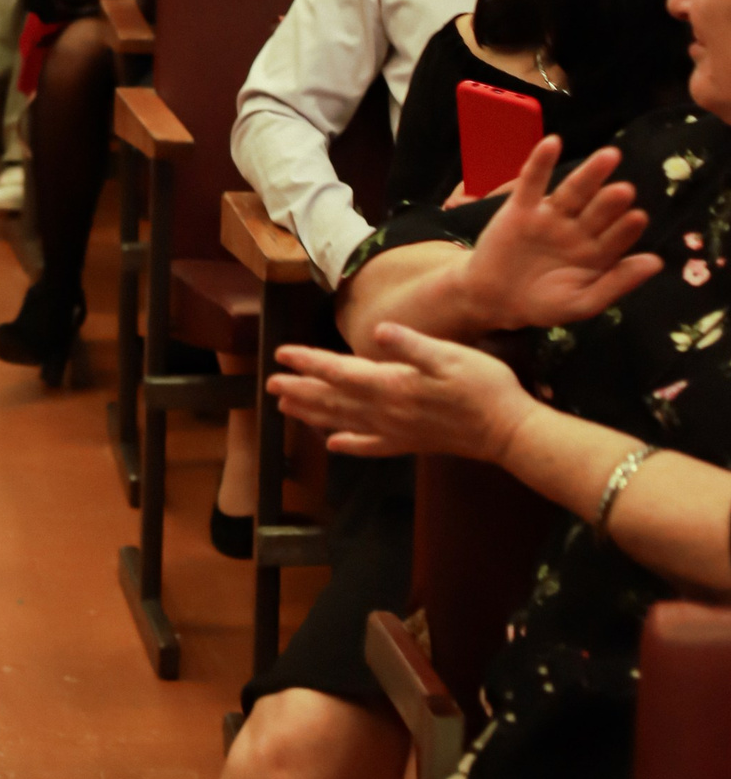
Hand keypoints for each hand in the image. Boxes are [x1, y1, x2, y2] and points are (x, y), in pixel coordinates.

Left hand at [269, 323, 536, 465]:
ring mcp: (398, 431)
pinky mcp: (411, 444)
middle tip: (269, 386)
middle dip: (300, 391)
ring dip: (313, 415)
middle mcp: (388, 411)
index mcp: (393, 384)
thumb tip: (378, 331)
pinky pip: (371, 446)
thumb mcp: (450, 355)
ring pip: (344, 423)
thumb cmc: (484, 387)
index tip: (280, 354)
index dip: (308, 362)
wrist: (510, 432)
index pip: (340, 371)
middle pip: (334, 400)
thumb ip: (411, 345)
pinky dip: (349, 445)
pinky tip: (333, 446)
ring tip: (286, 410)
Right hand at [455, 138, 661, 333]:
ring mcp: (550, 217)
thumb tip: (657, 262)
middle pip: (598, 210)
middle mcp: (577, 230)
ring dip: (589, 174)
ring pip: (573, 191)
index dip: (626, 229)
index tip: (638, 217)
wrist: (493, 301)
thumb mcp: (582, 303)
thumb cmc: (542, 305)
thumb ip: (617, 283)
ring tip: (609, 156)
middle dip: (611, 201)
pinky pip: (532, 182)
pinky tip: (552, 144)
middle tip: (625, 190)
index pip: (616, 238)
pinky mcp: (521, 208)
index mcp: (596, 253)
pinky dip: (540, 163)